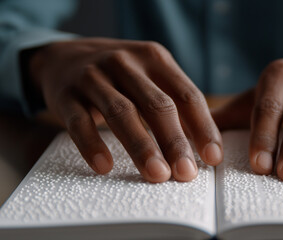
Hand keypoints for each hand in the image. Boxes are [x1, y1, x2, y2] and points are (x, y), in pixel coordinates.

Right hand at [27, 38, 222, 182]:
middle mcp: (126, 63)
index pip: (187, 95)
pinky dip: (92, 144)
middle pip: (157, 105)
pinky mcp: (66, 94)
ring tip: (156, 175)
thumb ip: (175, 102)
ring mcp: (94, 76)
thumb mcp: (150, 75)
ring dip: (141, 146)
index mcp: (156, 59)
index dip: (203, 127)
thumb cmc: (120, 75)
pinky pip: (79, 122)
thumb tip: (205, 144)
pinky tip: (104, 166)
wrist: (65, 57)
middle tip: (186, 174)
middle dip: (174, 142)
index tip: (213, 158)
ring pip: (121, 113)